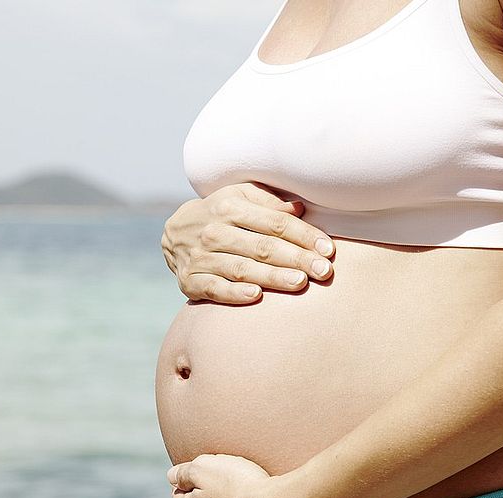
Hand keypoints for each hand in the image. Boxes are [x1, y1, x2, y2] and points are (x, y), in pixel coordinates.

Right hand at [160, 182, 335, 303]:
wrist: (174, 233)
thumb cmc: (220, 214)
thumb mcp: (240, 196)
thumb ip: (268, 201)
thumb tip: (299, 208)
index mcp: (230, 206)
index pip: (275, 222)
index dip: (303, 235)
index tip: (328, 249)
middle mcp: (214, 231)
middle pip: (262, 247)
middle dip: (296, 259)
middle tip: (323, 270)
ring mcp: (201, 257)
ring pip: (242, 269)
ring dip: (272, 276)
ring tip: (300, 282)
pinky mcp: (190, 280)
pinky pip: (215, 289)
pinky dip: (235, 293)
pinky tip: (256, 296)